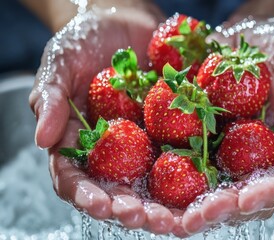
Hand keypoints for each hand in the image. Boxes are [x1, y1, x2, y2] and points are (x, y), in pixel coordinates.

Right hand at [29, 5, 178, 234]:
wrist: (122, 21)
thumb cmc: (84, 42)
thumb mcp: (59, 65)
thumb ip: (50, 99)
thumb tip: (42, 139)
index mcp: (81, 144)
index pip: (78, 180)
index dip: (88, 197)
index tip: (102, 205)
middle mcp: (113, 151)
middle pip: (119, 191)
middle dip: (132, 210)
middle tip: (148, 220)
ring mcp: (144, 143)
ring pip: (154, 182)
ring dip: (165, 204)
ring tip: (177, 218)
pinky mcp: (173, 130)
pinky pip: (185, 152)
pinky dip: (194, 171)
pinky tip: (206, 183)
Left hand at [176, 17, 273, 235]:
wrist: (248, 37)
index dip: (265, 195)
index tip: (244, 200)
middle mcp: (254, 160)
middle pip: (240, 196)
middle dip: (219, 210)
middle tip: (195, 219)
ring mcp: (224, 153)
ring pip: (208, 188)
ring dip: (187, 205)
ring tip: (167, 216)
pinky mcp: (197, 140)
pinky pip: (182, 161)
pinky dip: (166, 176)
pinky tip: (148, 183)